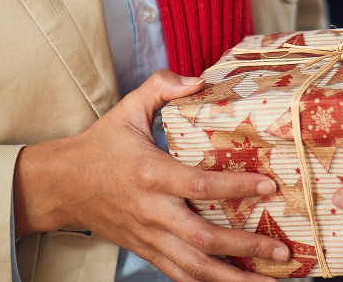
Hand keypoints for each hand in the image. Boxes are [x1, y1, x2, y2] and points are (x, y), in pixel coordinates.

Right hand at [13, 70, 288, 281]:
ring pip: (193, 267)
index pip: (199, 186)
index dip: (237, 188)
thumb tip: (198, 80)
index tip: (269, 186)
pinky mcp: (145, 250)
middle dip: (245, 247)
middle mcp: (151, 211)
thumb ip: (161, 88)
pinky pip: (178, 273)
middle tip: (280, 249)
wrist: (61, 185)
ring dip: (231, 278)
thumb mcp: (128, 109)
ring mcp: (148, 237)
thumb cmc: (101, 146)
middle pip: (203, 238)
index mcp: (151, 174)